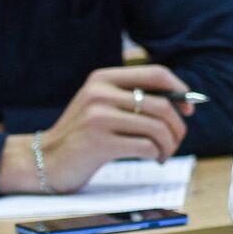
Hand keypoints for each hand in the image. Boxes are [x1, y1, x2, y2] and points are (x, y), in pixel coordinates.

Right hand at [0, 66, 192, 192]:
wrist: (43, 159)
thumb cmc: (81, 134)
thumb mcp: (100, 105)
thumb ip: (132, 98)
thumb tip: (182, 103)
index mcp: (103, 78)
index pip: (156, 74)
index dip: (180, 90)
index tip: (189, 108)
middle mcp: (100, 93)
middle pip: (162, 105)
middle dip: (178, 127)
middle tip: (176, 141)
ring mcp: (97, 118)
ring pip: (157, 128)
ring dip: (169, 145)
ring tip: (164, 154)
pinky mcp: (98, 143)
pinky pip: (145, 146)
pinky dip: (157, 155)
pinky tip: (153, 160)